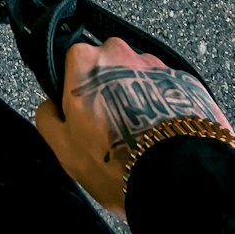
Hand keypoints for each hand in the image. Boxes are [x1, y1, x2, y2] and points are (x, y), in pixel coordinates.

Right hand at [35, 38, 231, 215]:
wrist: (178, 180)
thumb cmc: (117, 162)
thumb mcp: (63, 148)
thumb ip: (47, 117)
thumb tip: (50, 106)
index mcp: (85, 61)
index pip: (73, 62)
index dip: (76, 89)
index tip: (82, 113)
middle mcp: (121, 53)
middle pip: (109, 67)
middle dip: (109, 90)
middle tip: (113, 128)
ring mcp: (157, 66)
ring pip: (139, 77)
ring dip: (139, 98)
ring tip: (143, 137)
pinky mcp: (187, 83)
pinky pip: (168, 90)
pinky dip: (165, 108)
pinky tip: (164, 137)